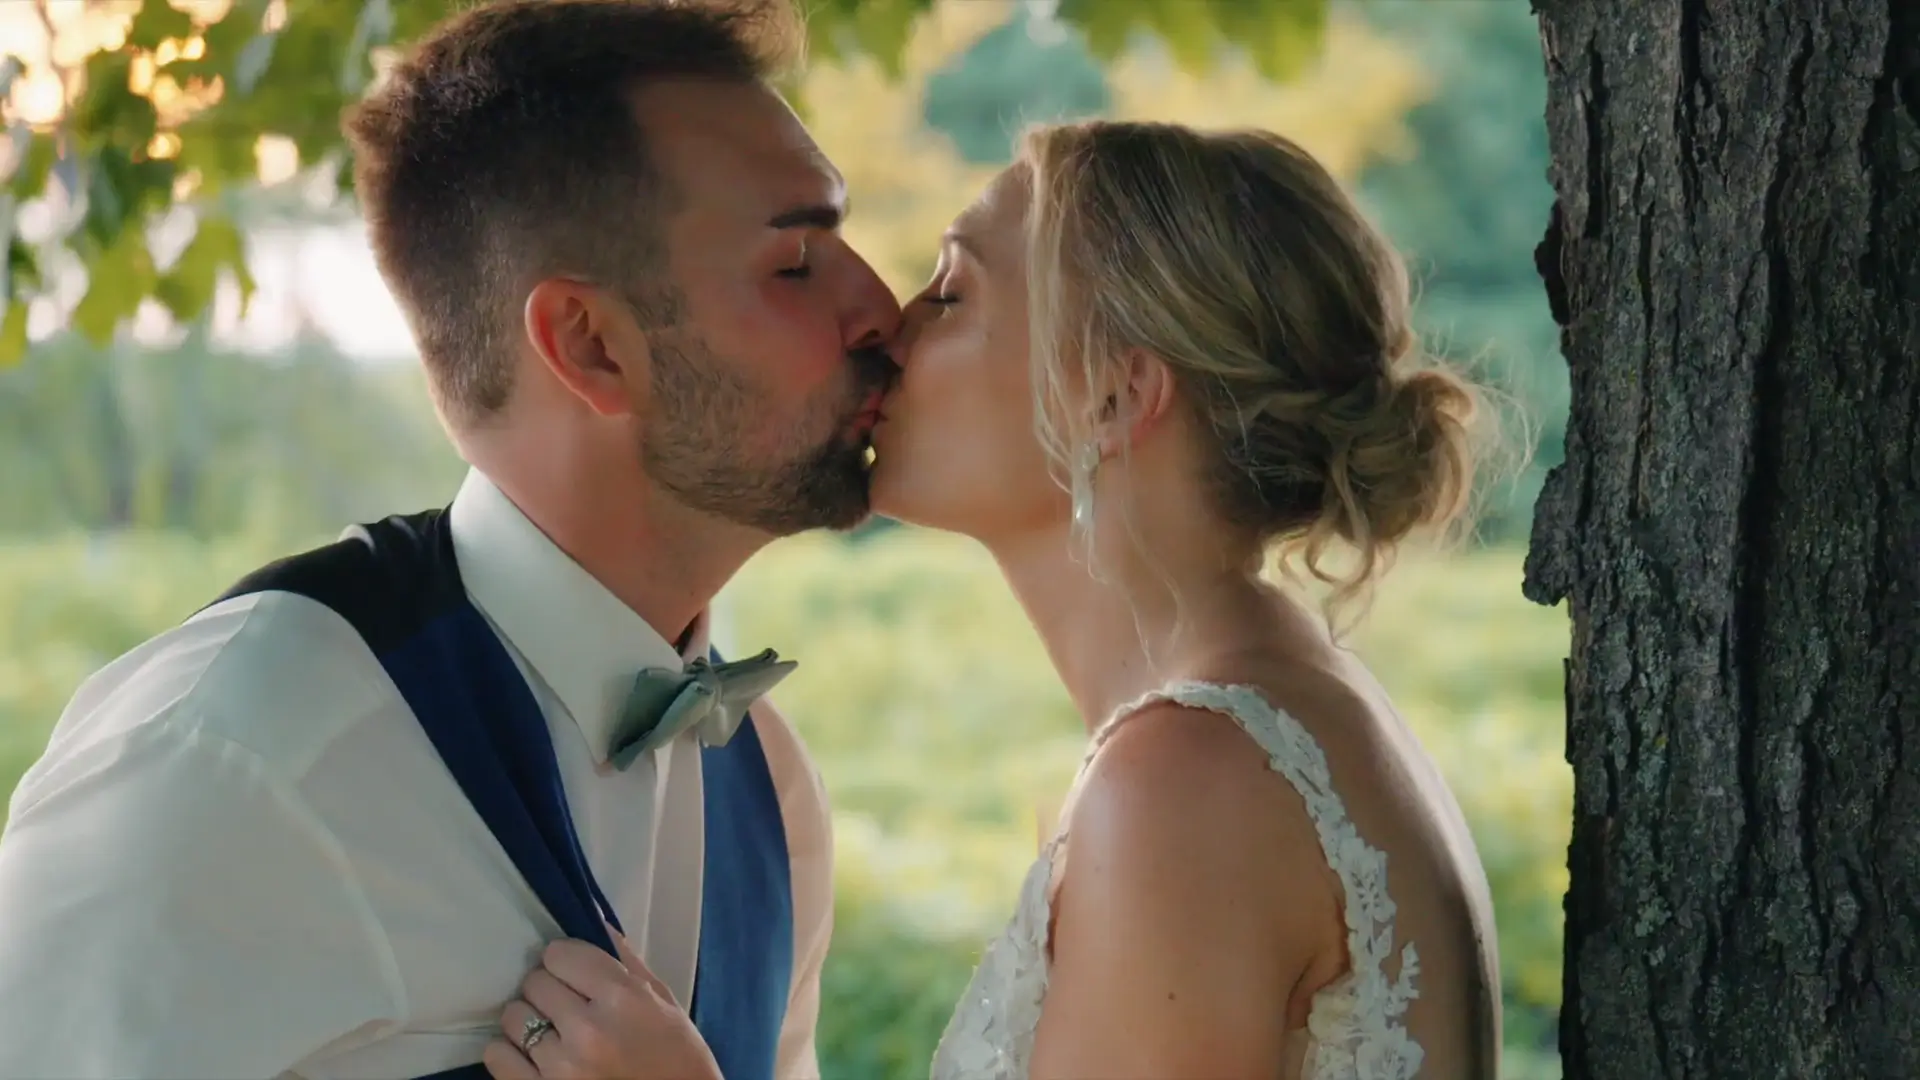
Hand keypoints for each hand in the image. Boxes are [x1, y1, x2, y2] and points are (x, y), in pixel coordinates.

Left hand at [482, 928, 721, 1079]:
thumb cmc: (676, 1056)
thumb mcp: (663, 1001)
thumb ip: (626, 962)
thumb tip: (593, 921)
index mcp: (622, 999)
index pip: (559, 954)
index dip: (566, 962)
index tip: (575, 974)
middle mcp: (588, 1030)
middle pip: (535, 982)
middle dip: (549, 989)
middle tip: (567, 1005)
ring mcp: (560, 1067)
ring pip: (513, 1016)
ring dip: (529, 1020)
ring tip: (551, 1032)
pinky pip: (497, 1055)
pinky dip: (510, 1052)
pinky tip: (532, 1056)